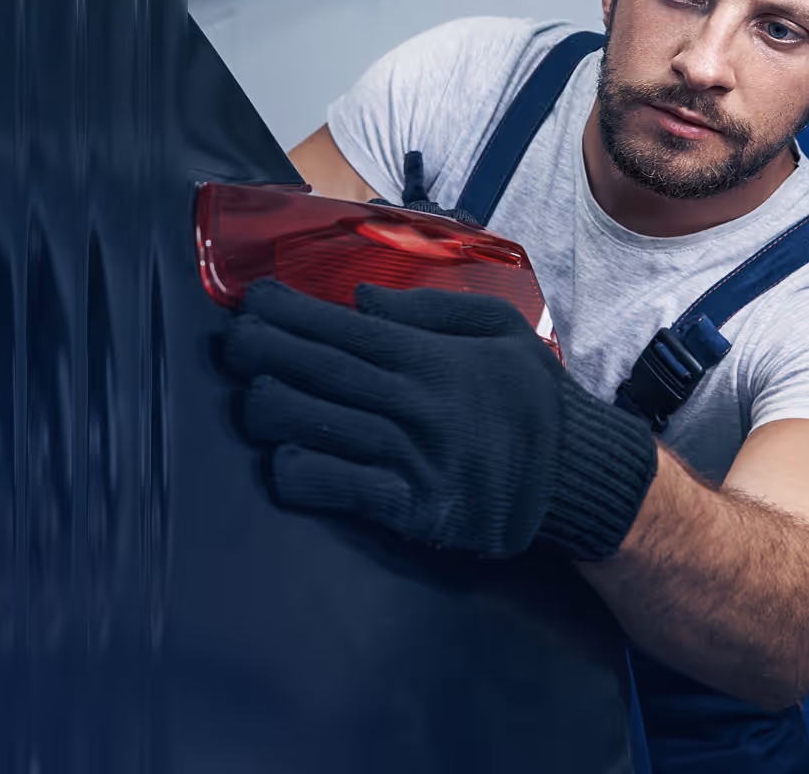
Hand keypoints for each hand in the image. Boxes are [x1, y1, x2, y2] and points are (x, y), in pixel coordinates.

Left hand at [224, 280, 656, 560]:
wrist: (578, 478)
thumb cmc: (531, 398)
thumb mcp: (500, 329)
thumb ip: (431, 310)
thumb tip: (359, 299)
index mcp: (431, 358)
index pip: (343, 329)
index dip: (288, 314)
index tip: (251, 301)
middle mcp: (416, 404)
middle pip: (318, 371)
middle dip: (261, 351)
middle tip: (230, 341)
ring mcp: (413, 458)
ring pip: (316, 426)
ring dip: (269, 409)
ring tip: (251, 398)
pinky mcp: (414, 509)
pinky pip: (340, 488)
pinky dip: (301, 472)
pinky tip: (283, 460)